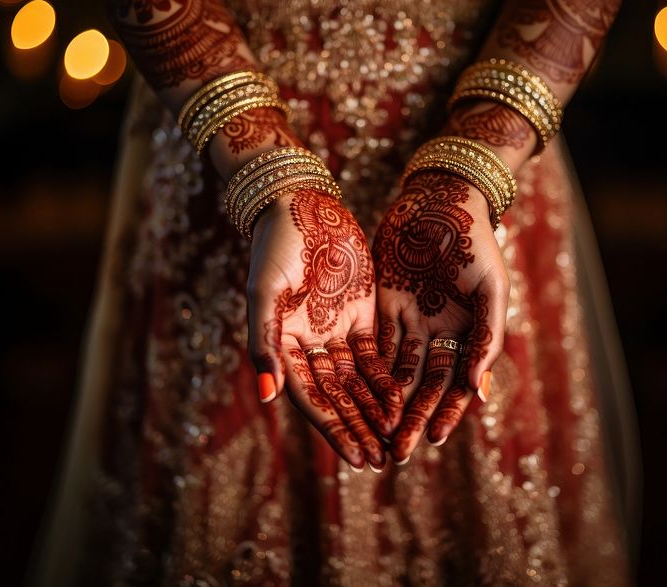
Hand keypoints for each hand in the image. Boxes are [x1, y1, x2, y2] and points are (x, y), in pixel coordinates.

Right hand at [246, 189, 403, 470]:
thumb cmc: (274, 248)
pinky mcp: (362, 314)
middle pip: (338, 397)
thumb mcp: (264, 295)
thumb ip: (264, 344)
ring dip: (374, 411)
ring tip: (394, 440)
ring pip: (359, 382)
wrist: (300, 206)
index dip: (334, 429)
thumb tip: (268, 396)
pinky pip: (376, 355)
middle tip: (381, 461)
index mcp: (282, 346)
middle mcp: (310, 345)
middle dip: (358, 429)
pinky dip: (387, 378)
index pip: (311, 399)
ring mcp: (337, 330)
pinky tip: (403, 401)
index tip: (354, 458)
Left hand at [373, 171, 508, 462]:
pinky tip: (353, 394)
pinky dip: (366, 369)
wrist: (442, 200)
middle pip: (421, 387)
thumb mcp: (491, 290)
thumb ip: (487, 340)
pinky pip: (373, 342)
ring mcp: (410, 320)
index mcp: (468, 334)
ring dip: (385, 403)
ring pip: (395, 371)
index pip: (454, 385)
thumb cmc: (476, 242)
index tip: (431, 441)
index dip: (445, 414)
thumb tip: (480, 392)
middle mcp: (438, 334)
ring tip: (372, 434)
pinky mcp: (383, 303)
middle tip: (395, 454)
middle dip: (409, 420)